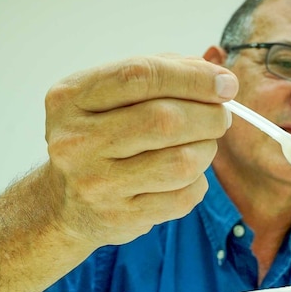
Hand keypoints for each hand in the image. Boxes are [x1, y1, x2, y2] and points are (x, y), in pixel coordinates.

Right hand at [44, 54, 237, 245]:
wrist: (64, 204)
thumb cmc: (98, 136)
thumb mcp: (107, 96)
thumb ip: (158, 74)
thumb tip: (214, 76)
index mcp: (71, 98)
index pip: (140, 76)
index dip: (192, 78)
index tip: (226, 84)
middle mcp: (77, 141)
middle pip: (165, 120)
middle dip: (208, 116)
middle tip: (220, 117)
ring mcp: (97, 183)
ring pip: (181, 161)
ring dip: (207, 150)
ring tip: (202, 145)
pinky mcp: (120, 217)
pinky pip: (183, 197)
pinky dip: (197, 182)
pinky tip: (186, 176)